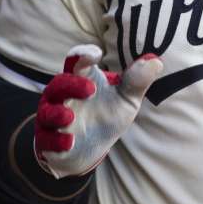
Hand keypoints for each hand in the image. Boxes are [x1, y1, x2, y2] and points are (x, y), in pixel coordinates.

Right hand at [35, 45, 162, 178]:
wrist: (92, 149)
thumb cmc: (107, 114)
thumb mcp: (126, 99)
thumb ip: (137, 81)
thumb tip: (156, 61)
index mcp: (81, 79)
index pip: (77, 61)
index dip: (82, 54)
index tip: (95, 54)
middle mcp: (62, 96)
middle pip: (59, 84)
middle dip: (72, 85)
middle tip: (90, 89)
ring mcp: (53, 118)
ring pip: (47, 112)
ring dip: (57, 113)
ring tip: (70, 117)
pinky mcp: (48, 141)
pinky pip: (46, 140)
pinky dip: (56, 141)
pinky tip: (69, 143)